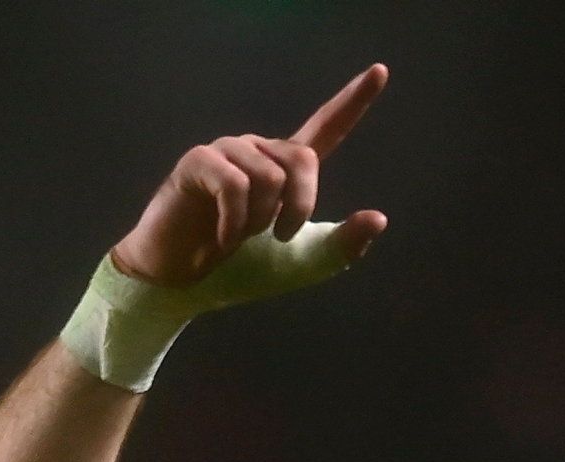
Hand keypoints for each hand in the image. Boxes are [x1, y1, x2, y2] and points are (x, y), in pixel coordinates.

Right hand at [111, 64, 388, 288]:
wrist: (184, 287)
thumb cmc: (240, 272)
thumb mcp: (302, 264)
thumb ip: (342, 246)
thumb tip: (378, 218)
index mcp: (287, 169)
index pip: (327, 127)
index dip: (354, 101)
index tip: (380, 71)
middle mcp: (260, 152)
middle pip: (302, 159)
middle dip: (299, 207)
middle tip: (277, 237)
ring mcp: (228, 152)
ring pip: (268, 177)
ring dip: (258, 222)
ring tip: (237, 237)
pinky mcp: (198, 162)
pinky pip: (234, 185)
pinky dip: (233, 224)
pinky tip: (220, 240)